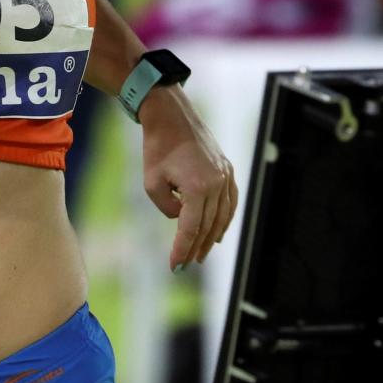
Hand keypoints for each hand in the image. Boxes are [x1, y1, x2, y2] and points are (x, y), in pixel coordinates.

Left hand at [139, 87, 236, 271]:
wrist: (171, 116)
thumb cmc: (157, 148)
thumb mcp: (152, 183)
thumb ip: (167, 208)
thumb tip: (181, 219)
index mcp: (198, 187)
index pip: (190, 228)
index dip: (181, 250)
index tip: (174, 266)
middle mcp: (217, 183)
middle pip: (208, 225)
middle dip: (196, 247)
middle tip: (186, 264)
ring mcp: (226, 176)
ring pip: (223, 216)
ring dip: (211, 236)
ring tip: (200, 252)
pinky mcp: (227, 170)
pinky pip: (230, 202)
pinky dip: (224, 218)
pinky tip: (216, 231)